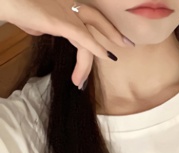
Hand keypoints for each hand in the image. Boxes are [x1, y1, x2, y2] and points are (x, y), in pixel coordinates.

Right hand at [1, 0, 131, 87]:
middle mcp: (67, 4)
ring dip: (86, 63)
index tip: (115, 36)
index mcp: (62, 3)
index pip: (86, 14)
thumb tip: (41, 31)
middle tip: (127, 44)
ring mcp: (65, 11)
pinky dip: (95, 48)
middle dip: (112, 32)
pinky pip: (83, 38)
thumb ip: (41, 25)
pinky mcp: (60, 22)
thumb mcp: (31, 19)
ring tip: (80, 82)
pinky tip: (106, 57)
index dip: (101, 25)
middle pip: (95, 18)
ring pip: (86, 37)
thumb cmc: (13, 5)